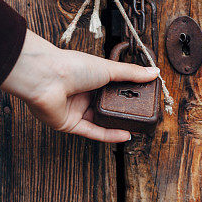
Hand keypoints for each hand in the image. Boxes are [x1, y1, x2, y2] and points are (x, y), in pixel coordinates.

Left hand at [0, 28, 159, 141]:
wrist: (46, 77)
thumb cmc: (72, 66)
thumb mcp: (108, 68)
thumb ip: (131, 74)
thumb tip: (154, 72)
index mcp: (89, 77)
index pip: (112, 86)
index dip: (127, 92)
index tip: (144, 96)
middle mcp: (82, 93)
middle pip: (106, 105)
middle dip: (123, 110)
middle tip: (144, 115)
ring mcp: (75, 109)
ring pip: (100, 120)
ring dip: (118, 124)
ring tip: (138, 126)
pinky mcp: (69, 124)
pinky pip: (92, 131)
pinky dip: (109, 134)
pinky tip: (125, 135)